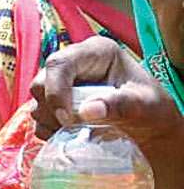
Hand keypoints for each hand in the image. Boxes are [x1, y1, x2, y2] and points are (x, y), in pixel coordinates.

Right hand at [30, 35, 183, 188]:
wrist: (150, 128)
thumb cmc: (152, 111)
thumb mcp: (145, 107)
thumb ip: (120, 106)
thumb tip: (87, 111)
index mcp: (96, 53)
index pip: (59, 64)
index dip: (55, 90)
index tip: (67, 119)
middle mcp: (75, 63)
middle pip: (40, 81)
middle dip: (51, 108)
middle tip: (71, 128)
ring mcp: (62, 82)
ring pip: (35, 99)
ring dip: (49, 120)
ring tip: (75, 133)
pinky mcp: (55, 101)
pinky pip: (37, 115)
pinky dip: (47, 128)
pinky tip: (68, 135)